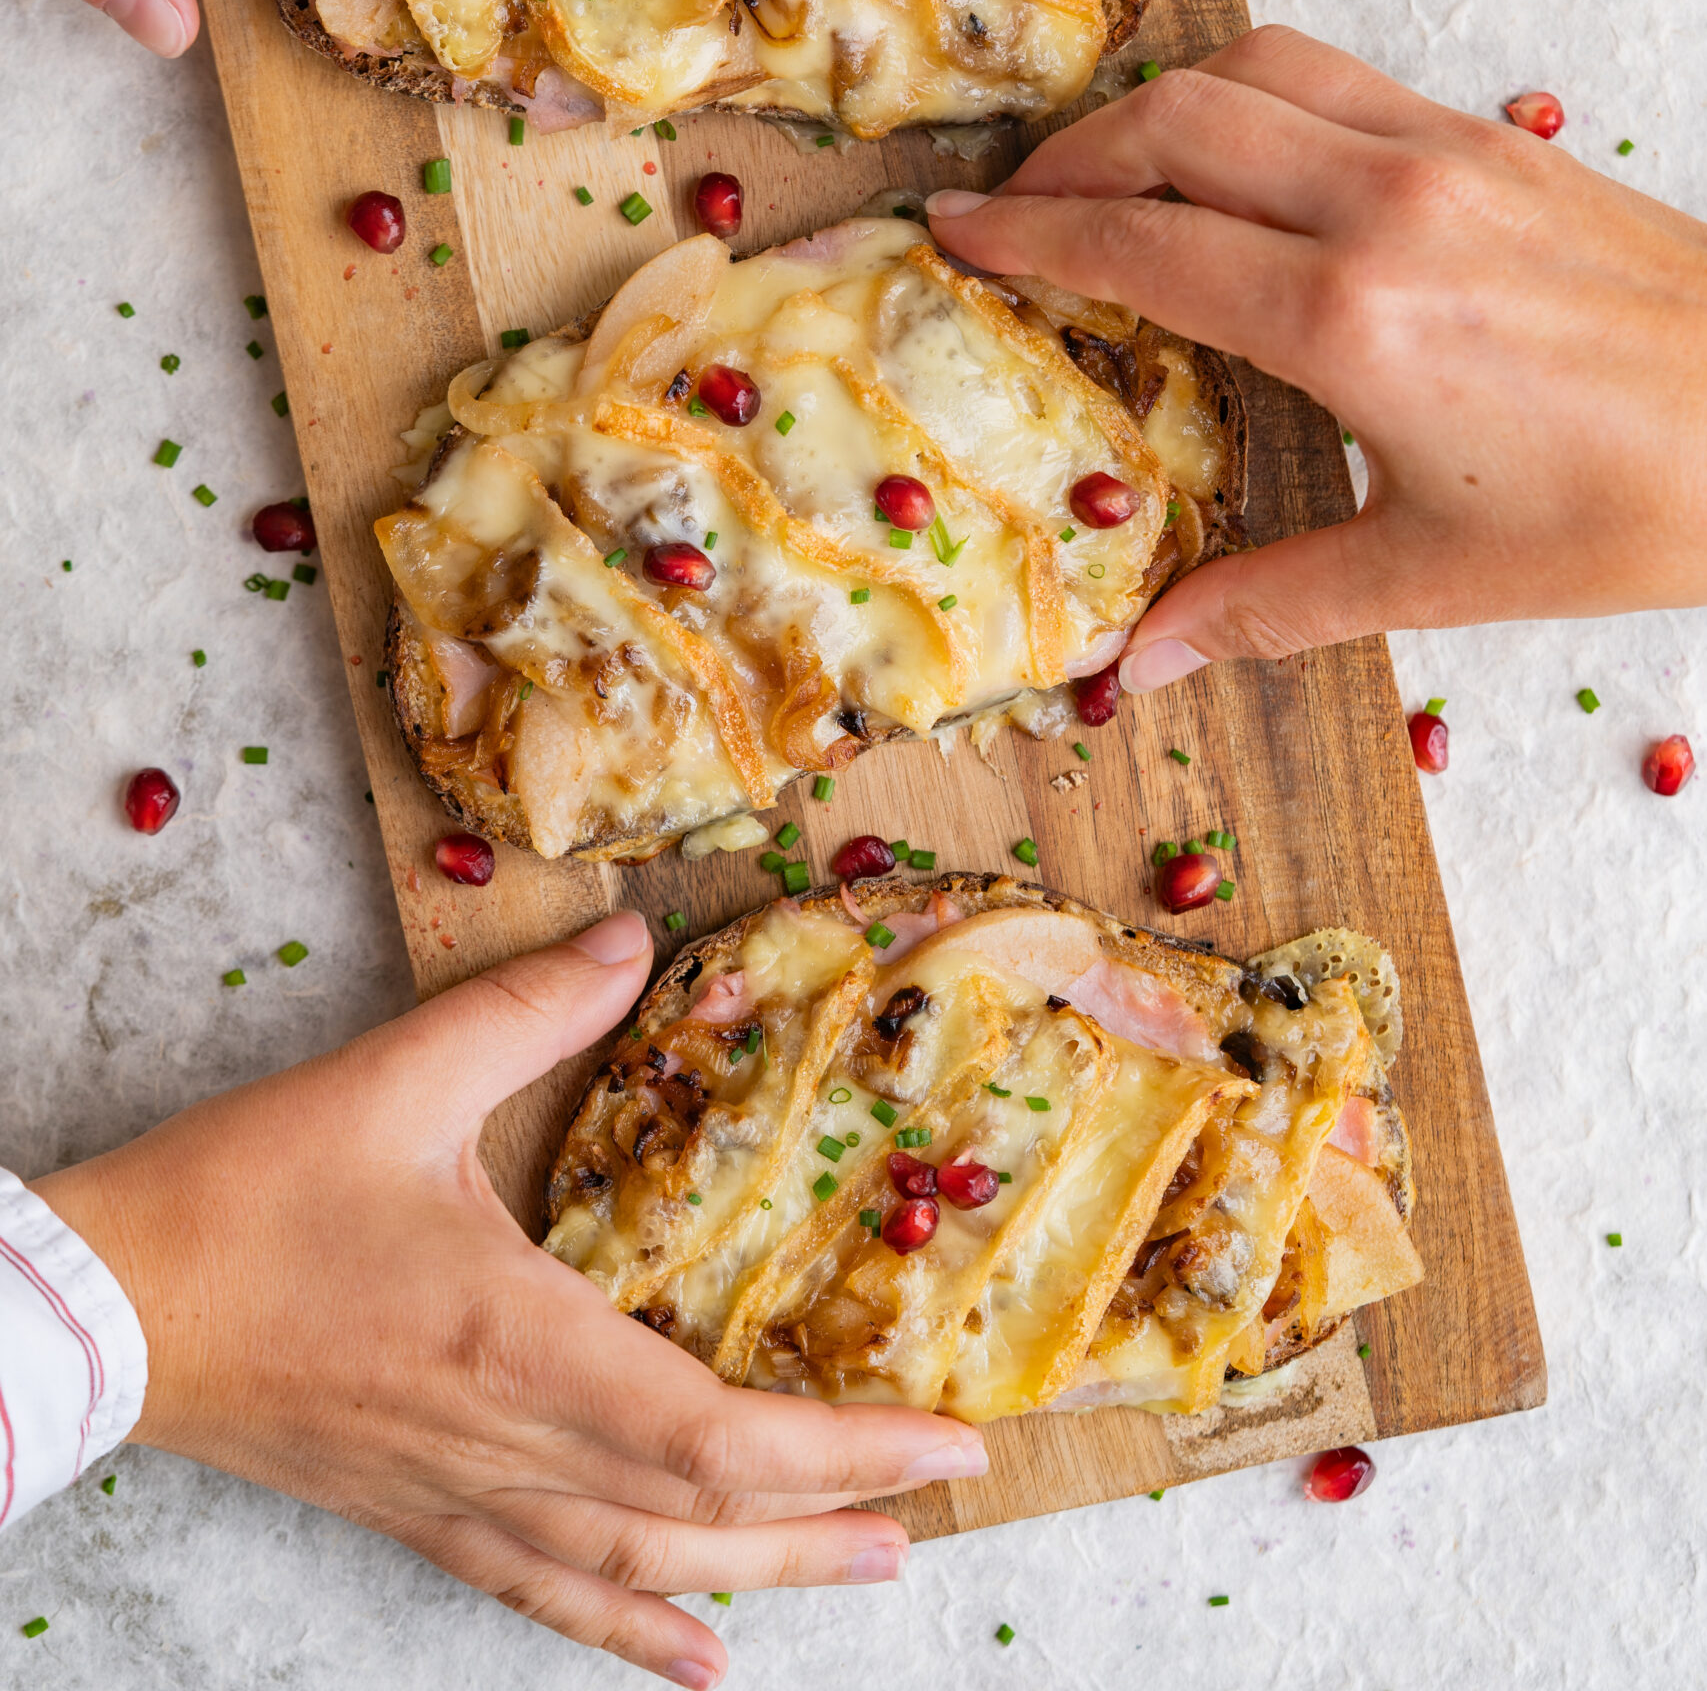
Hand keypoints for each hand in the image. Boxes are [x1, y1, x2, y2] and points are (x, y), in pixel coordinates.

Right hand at [35, 913, 980, 1686]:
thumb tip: (631, 935)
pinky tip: (693, 1664)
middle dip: (837, 1514)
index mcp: (516, 1338)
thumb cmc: (245, 1198)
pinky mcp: (417, 1510)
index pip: (717, 1432)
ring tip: (869, 1576)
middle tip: (942, 1510)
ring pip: (639, 1564)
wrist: (109, 1308)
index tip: (947, 1442)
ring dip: (765, 1575)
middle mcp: (506, 1440)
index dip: (845, 1448)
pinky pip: (543, 1590)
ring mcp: (460, 1492)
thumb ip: (527, 1007)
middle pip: (704, 1514)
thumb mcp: (393, 1076)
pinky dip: (629, 1630)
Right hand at [928, 25, 1706, 682]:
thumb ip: (1263, 603)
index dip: (1029, 234)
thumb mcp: (1432, 573)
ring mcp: (1446, 150)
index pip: (1141, 243)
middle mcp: (1387, 204)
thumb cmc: (1631, 508)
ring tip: (1107, 172)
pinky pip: (1331, 74)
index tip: (954, 230)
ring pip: (1251, 66)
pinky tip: (1234, 159)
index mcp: (1354, 316)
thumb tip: (1137, 666)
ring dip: (1156, 108)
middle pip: (1174, 122)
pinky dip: (1249, 94)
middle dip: (1069, 157)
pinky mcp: (1490, 136)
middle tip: (1011, 210)